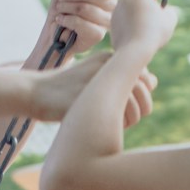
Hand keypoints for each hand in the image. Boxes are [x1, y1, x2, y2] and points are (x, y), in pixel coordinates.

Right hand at [29, 54, 157, 121]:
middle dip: (140, 111)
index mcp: (111, 59)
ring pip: (134, 108)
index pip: (147, 81)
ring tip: (113, 127)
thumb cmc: (68, 91)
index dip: (143, 101)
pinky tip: (101, 130)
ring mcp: (98, 83)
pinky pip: (115, 119)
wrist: (36, 93)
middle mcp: (108, 67)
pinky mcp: (88, 100)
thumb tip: (153, 82)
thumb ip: (124, 79)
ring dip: (129, 122)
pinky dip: (115, 128)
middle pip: (145, 94)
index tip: (129, 112)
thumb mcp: (96, 79)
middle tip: (123, 122)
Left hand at [44, 0, 118, 57]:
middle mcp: (111, 7)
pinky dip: (65, 19)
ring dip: (65, 6)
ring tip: (59, 9)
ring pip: (84, 8)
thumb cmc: (63, 8)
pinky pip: (79, 22)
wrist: (54, 33)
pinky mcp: (98, 35)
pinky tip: (60, 20)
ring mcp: (106, 22)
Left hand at [111, 0, 176, 54]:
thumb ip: (167, 9)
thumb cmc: (154, 32)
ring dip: (136, 18)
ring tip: (145, 32)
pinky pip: (123, 23)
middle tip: (152, 20)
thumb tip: (164, 10)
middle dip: (143, 7)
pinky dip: (129, 28)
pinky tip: (136, 38)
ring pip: (129, 12)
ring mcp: (116, 12)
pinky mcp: (111, 25)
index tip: (158, 5)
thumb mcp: (170, 18)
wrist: (134, 51)